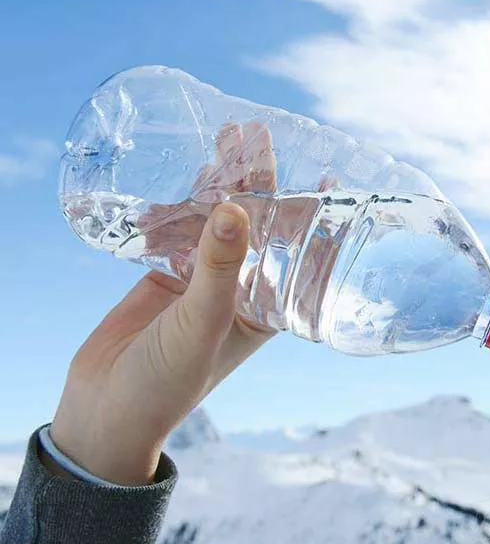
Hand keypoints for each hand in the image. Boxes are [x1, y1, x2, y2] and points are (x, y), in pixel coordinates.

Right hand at [48, 123, 279, 485]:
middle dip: (261, 182)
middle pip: (258, 226)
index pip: (300, 255)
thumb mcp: (203, 323)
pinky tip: (178, 182)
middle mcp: (240, 290)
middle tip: (260, 134)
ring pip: (216, 222)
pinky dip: (175, 209)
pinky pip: (176, 232)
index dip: (314, 217)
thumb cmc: (169, 382)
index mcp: (267, 309)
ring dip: (219, 184)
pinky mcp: (165, 276)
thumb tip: (236, 208)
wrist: (106, 409)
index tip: (327, 177)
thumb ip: (218, 267)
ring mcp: (202, 281)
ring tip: (225, 140)